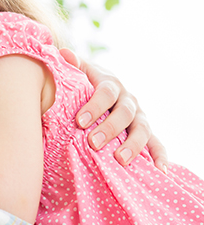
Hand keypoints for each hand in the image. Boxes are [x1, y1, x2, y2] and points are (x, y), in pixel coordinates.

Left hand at [60, 48, 167, 172]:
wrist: (101, 88)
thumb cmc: (84, 83)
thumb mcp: (79, 72)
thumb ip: (72, 66)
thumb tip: (63, 53)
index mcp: (111, 84)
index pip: (105, 93)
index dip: (94, 107)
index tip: (79, 122)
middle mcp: (128, 99)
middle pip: (124, 113)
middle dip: (109, 128)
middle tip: (93, 143)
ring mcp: (139, 116)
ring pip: (142, 129)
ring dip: (133, 145)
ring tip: (121, 160)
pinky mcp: (146, 132)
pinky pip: (157, 144)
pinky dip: (161, 156)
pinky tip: (160, 171)